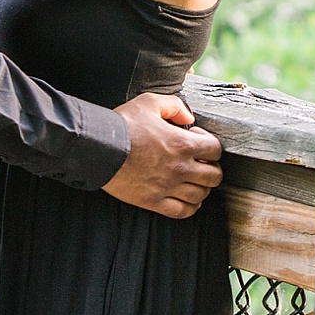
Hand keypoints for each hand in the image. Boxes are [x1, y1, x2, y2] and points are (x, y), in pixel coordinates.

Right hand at [104, 93, 222, 218]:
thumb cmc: (122, 125)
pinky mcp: (153, 201)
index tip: (198, 141)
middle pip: (214, 176)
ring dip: (201, 188)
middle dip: (211, 168)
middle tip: (199, 163)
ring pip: (200, 196)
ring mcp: (167, 187)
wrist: (98, 148)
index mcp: (181, 143)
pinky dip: (189, 207)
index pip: (215, 150)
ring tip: (192, 180)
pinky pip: (182, 212)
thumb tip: (188, 117)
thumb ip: (174, 106)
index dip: (210, 145)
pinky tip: (185, 198)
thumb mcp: (149, 103)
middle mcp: (179, 167)